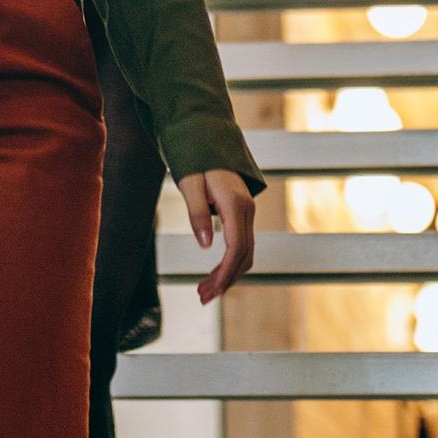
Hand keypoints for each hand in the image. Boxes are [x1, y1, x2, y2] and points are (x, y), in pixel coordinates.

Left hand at [178, 170, 256, 302]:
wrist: (208, 140)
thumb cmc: (196, 159)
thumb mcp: (190, 183)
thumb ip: (197, 212)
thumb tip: (205, 245)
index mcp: (235, 203)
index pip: (236, 246)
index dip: (226, 271)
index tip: (213, 289)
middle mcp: (246, 210)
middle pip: (243, 255)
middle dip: (226, 279)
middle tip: (203, 297)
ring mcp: (247, 213)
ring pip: (244, 253)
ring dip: (228, 275)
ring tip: (205, 291)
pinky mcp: (242, 216)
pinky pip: (240, 246)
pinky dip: (229, 264)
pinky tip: (215, 275)